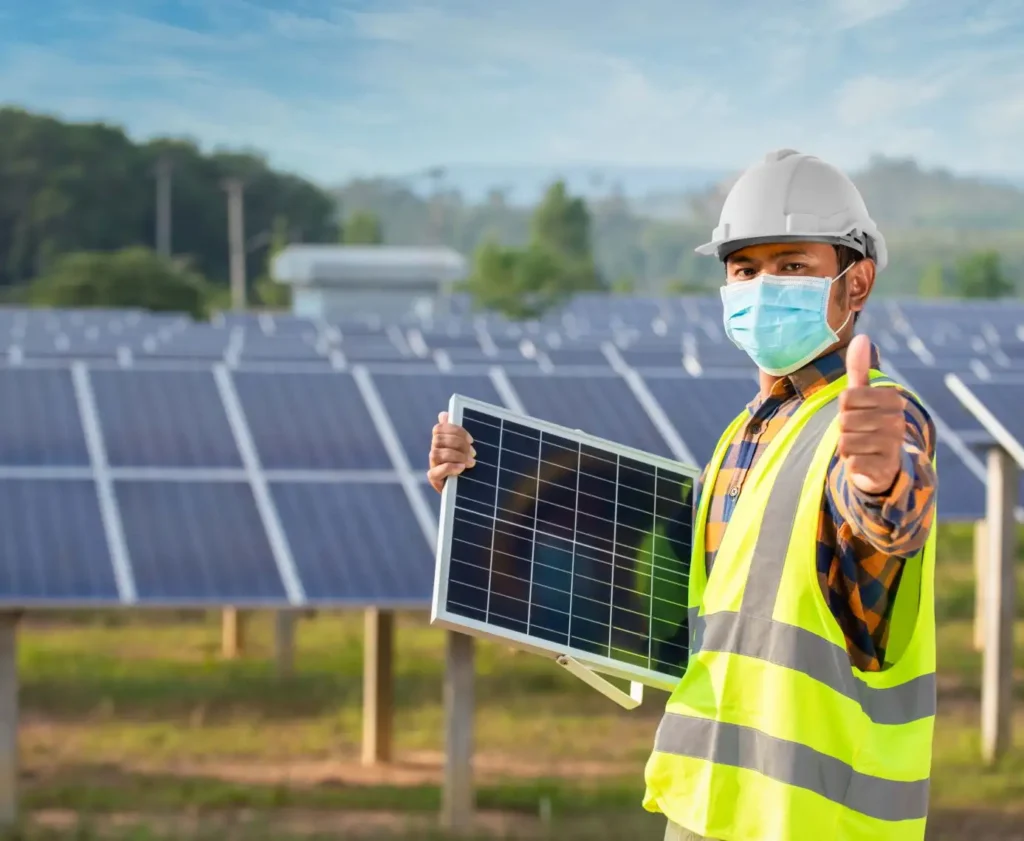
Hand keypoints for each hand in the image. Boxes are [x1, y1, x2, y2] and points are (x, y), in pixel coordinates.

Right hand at [427, 411, 475, 492]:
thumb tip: (443, 414)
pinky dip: (449, 467)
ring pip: (435, 453)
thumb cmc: (471, 466)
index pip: (439, 428)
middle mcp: (435, 452)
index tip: (471, 439)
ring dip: (455, 456)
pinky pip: (434, 472)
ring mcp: (433, 466)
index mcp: (442, 442)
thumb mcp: (468, 448)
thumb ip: (459, 433)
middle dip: (458, 444)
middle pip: (437, 440)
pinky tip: (461, 468)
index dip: (454, 430)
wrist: (474, 491)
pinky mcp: (434, 480)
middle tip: (474, 453)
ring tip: (471, 463)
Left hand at [837, 334, 903, 494]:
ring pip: (846, 441)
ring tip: (860, 447)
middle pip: (845, 420)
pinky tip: (863, 462)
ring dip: (846, 447)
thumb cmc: (868, 424)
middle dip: (844, 429)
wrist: (883, 465)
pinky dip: (851, 463)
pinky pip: (851, 461)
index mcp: (892, 400)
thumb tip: (861, 336)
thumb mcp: (862, 396)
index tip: (856, 414)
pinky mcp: (885, 468)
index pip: (847, 398)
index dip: (844, 409)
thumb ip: (859, 369)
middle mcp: (897, 421)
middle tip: (857, 433)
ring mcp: (893, 445)